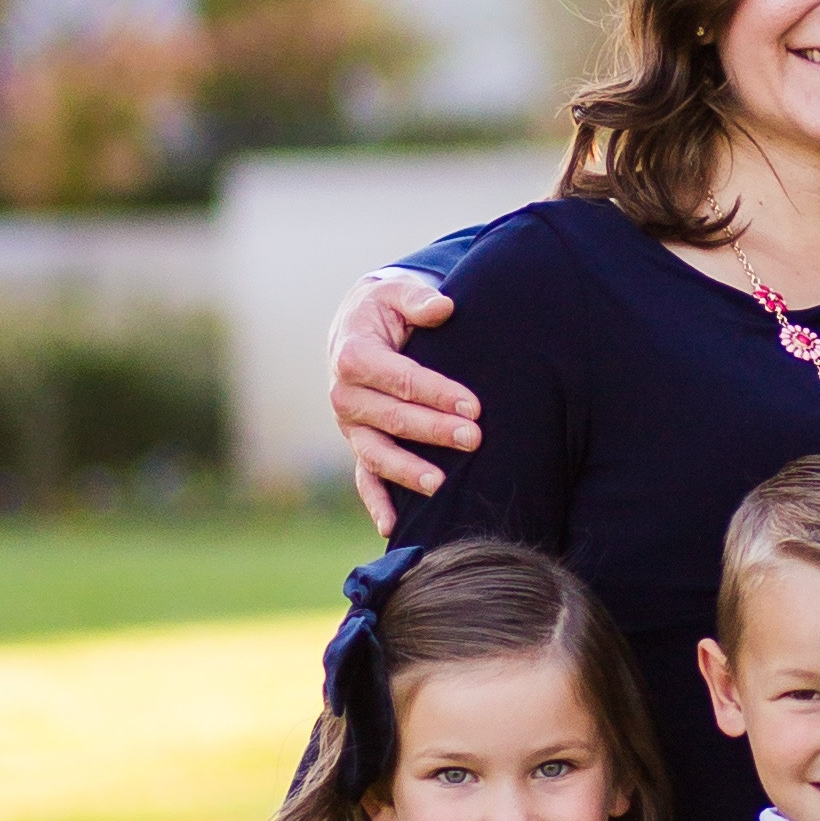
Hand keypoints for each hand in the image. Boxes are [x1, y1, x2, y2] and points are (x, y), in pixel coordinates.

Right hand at [329, 277, 478, 535]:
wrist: (358, 327)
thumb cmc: (387, 309)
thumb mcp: (397, 292)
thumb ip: (418, 298)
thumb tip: (442, 308)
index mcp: (353, 355)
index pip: (399, 378)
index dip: (436, 392)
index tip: (474, 405)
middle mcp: (345, 395)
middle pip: (392, 418)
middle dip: (434, 430)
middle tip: (475, 438)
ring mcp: (351, 426)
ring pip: (377, 453)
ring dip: (408, 470)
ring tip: (441, 483)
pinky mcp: (359, 444)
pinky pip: (363, 478)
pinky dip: (376, 502)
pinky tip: (393, 527)